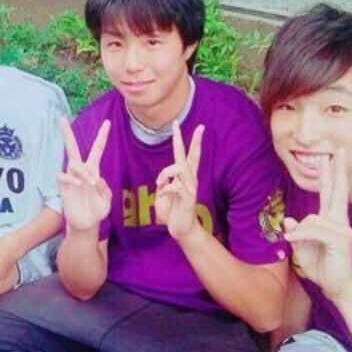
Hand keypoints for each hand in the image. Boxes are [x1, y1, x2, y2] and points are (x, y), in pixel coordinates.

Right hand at [57, 117, 111, 232]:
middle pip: (72, 147)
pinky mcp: (63, 186)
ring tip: (89, 183)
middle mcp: (80, 170)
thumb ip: (104, 188)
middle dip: (66, 133)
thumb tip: (95, 178)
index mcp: (93, 169)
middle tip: (61, 118)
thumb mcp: (106, 200)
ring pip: (72, 162)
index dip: (102, 136)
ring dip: (83, 171)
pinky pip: (63, 176)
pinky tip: (78, 184)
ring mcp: (71, 177)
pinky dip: (72, 178)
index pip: (97, 149)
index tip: (107, 122)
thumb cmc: (97, 210)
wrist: (87, 224)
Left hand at [154, 120, 203, 241]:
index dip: (183, 139)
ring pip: (179, 168)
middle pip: (189, 155)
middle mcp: (190, 179)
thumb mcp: (162, 193)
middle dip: (183, 138)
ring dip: (165, 174)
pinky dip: (165, 189)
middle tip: (176, 122)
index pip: (185, 154)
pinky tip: (164, 195)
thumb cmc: (171, 210)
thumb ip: (163, 182)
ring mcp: (191, 188)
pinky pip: (175, 186)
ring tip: (160, 185)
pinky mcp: (189, 198)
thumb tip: (163, 178)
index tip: (178, 123)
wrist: (180, 229)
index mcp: (183, 176)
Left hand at [283, 149, 351, 300]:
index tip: (330, 158)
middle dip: (338, 170)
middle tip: (340, 150)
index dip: (329, 175)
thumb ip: (297, 232)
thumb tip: (289, 220)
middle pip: (338, 190)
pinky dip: (300, 234)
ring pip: (312, 218)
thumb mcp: (302, 247)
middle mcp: (339, 221)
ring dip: (299, 231)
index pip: (329, 193)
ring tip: (293, 240)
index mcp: (330, 219)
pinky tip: (291, 238)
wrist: (336, 287)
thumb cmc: (321, 265)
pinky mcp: (342, 239)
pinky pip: (314, 230)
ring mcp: (342, 229)